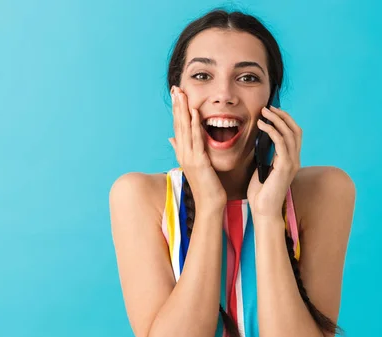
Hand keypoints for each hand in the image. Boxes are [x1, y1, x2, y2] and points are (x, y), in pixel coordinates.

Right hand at [169, 86, 226, 211]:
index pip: (177, 127)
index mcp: (182, 153)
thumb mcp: (193, 165)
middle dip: (177, 106)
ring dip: (183, 110)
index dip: (176, 111)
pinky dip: (195, 125)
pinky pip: (197, 139)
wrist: (209, 203)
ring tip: (181, 94)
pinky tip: (195, 112)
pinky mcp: (199, 161)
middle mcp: (183, 153)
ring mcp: (189, 157)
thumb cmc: (205, 186)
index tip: (175, 96)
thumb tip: (171, 139)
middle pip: (178, 125)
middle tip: (175, 88)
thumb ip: (183, 150)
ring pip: (185, 129)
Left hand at [247, 106, 301, 217]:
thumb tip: (258, 137)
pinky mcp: (285, 166)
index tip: (272, 112)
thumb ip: (265, 154)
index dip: (285, 120)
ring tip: (264, 112)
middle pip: (295, 130)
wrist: (263, 210)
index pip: (294, 134)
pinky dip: (271, 130)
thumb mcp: (262, 168)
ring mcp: (292, 163)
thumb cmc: (260, 192)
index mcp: (291, 160)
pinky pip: (281, 142)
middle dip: (282, 116)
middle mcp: (295, 160)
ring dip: (276, 119)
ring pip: (290, 133)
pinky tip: (261, 125)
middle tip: (268, 107)